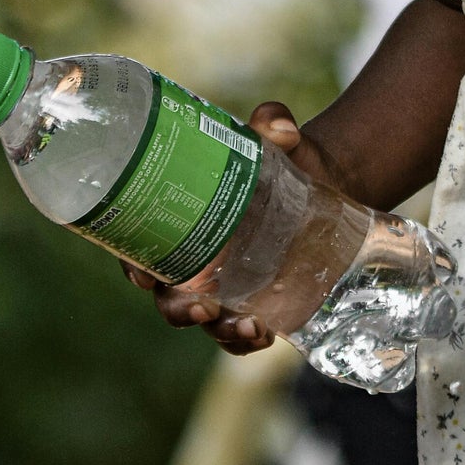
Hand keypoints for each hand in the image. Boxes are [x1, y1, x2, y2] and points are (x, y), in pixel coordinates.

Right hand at [121, 101, 345, 355]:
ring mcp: (227, 288)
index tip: (141, 275)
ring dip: (220, 330)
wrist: (330, 182)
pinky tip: (266, 333)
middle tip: (199, 305)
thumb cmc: (284, 160)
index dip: (133, 265)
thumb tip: (279, 125)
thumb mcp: (276, 140)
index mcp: (181, 223)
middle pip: (170, 296)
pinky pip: (243, 333)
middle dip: (179, 308)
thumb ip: (273, 124)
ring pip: (208, 321)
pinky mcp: (260, 303)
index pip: (141, 249)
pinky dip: (248, 340)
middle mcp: (196, 263)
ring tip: (246, 326)